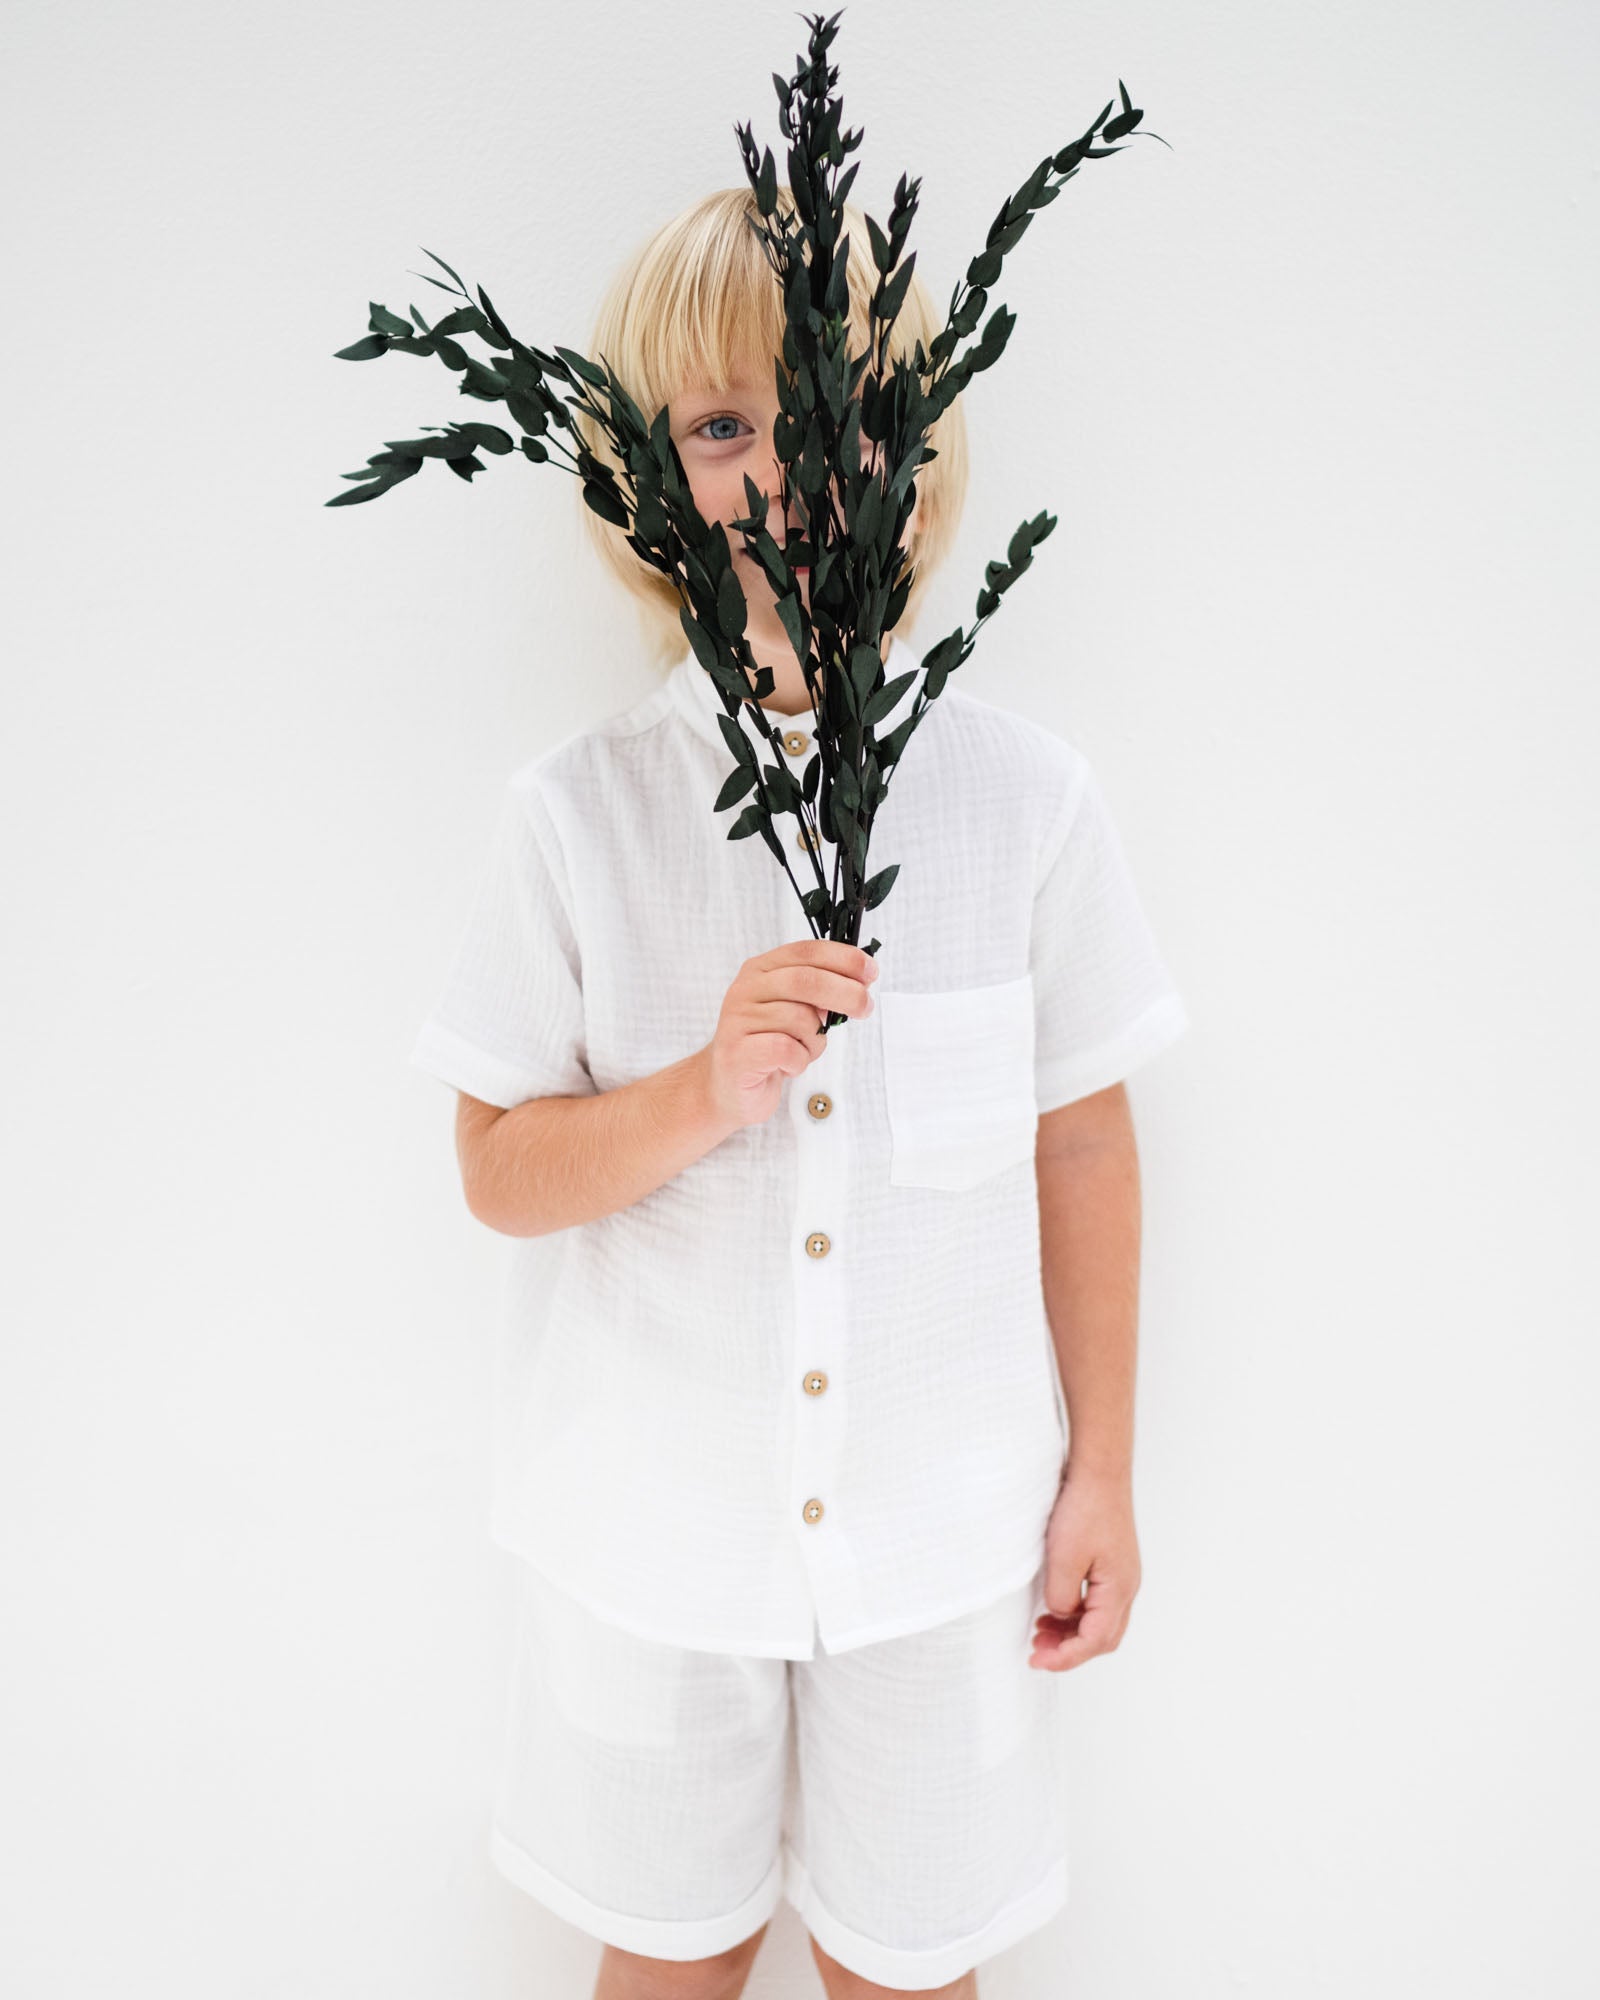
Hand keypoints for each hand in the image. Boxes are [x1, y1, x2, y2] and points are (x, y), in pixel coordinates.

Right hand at [702, 939, 877, 1130]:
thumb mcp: (796, 1011)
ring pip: (800, 1020)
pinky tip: (789, 1066)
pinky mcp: (737, 1052)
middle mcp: (746, 989)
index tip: (870, 971)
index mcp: (761, 970)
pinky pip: (786, 1049)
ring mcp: (737, 1019)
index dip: (843, 958)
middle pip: (806, 980)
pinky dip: (799, 1060)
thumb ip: (819, 993)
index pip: (806, 952)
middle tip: (865, 1008)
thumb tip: (859, 982)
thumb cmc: (768, 1046)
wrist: (728, 1086)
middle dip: (845, 993)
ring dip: (815, 1041)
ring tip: (803, 1051)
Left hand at [1028, 1460, 1140, 1671]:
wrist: (1099, 1471)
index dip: (1065, 1657)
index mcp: (1119, 1590)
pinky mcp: (1112, 1564)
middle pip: (1103, 1638)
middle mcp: (1126, 1588)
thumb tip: (1060, 1615)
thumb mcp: (1064, 1558)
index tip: (1037, 1660)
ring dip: (1072, 1634)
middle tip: (1037, 1652)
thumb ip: (1061, 1597)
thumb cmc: (1085, 1509)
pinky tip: (1054, 1609)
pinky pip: (1097, 1603)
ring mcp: (1121, 1576)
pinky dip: (1076, 1615)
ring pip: (1100, 1622)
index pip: (1094, 1641)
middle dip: (1070, 1651)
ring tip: (1040, 1634)